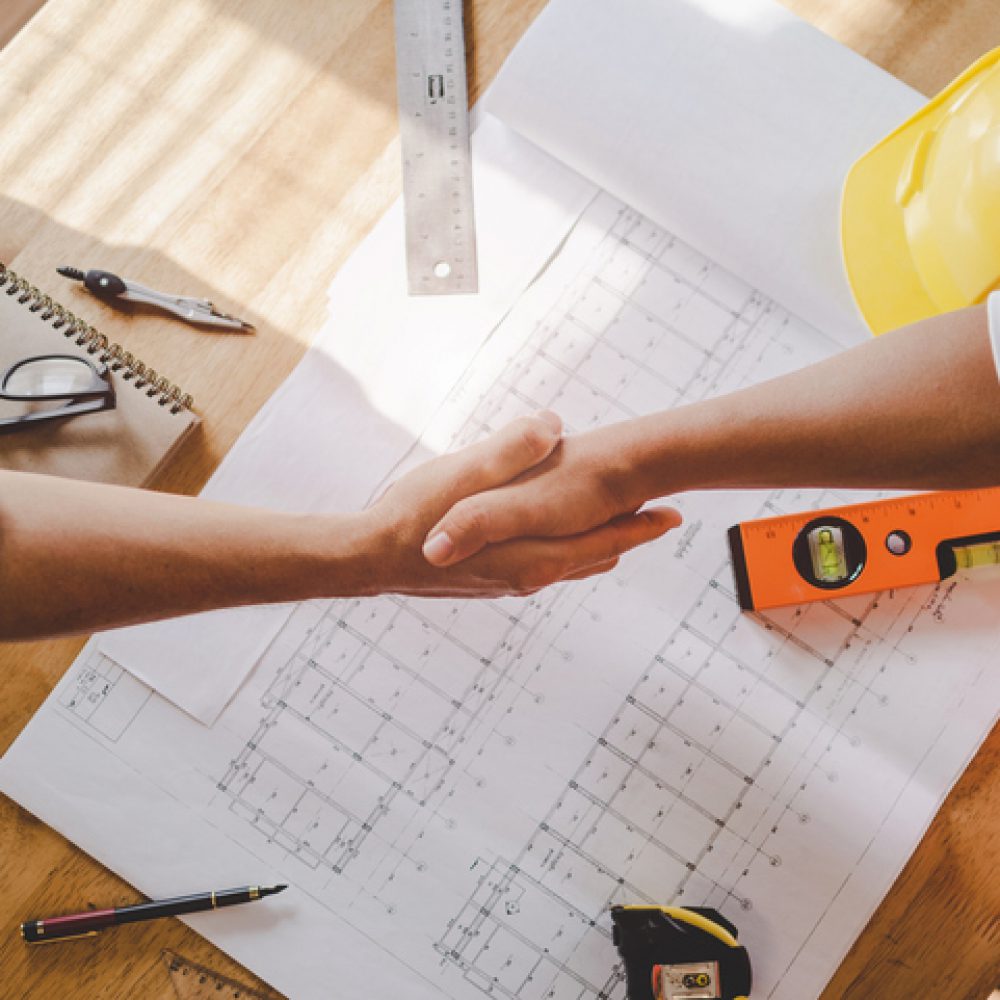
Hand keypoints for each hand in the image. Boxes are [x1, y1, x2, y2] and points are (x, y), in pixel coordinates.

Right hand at [360, 414, 676, 596]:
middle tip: (661, 514)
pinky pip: (549, 562)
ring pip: (574, 562)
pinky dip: (572, 545)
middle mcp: (531, 576)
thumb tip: (555, 424)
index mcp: (533, 555)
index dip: (642, 525)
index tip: (676, 512)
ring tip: (623, 519)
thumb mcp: (461, 475)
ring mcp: (513, 582)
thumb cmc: (414, 516)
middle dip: (629, 533)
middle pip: (597, 554)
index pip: (605, 540)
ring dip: (601, 539)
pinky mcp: (496, 579)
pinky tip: (566, 530)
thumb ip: (511, 451)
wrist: (371, 559)